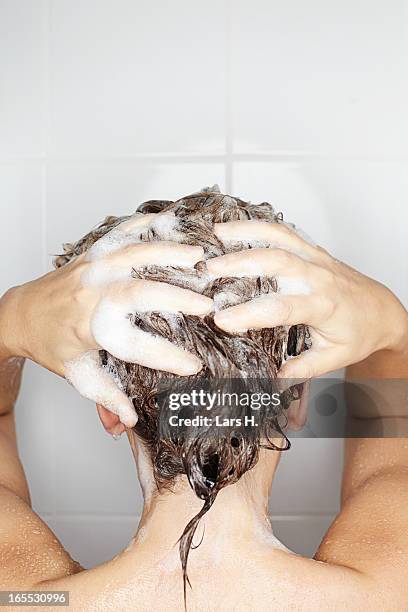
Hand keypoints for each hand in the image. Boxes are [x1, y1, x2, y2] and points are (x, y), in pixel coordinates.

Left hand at [0, 214, 211, 425]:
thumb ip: (106, 396)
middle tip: (206, 306)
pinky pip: (122, 232)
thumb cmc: (51, 344)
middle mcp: (91, 296)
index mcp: (89, 329)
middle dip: (176, 298)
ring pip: (133, 255)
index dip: (165, 358)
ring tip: (199, 259)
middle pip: (137, 293)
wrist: (21, 313)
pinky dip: (148, 224)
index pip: (133, 345)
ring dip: (169, 254)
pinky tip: (172, 224)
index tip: (192, 366)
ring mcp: (92, 269)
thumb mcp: (78, 373)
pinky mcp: (93, 253)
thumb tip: (127, 422)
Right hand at [207, 220, 407, 378]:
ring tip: (217, 235)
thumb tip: (275, 379)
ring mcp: (316, 259)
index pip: (281, 308)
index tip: (222, 321)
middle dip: (241, 263)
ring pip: (280, 237)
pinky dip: (260, 225)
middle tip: (210, 269)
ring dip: (247, 233)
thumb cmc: (359, 333)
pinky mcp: (313, 251)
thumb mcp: (335, 357)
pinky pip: (286, 231)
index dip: (249, 314)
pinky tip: (237, 227)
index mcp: (323, 305)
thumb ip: (304, 368)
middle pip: (277, 261)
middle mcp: (319, 277)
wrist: (382, 310)